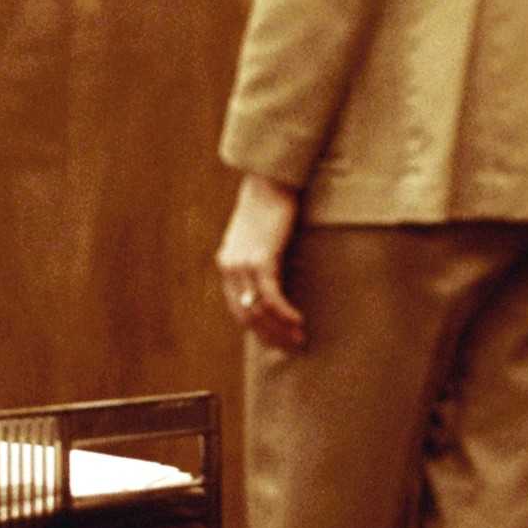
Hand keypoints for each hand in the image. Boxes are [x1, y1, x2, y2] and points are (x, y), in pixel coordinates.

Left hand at [215, 172, 305, 351]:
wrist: (271, 181)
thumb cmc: (271, 205)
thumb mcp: (260, 237)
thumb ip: (261, 259)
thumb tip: (277, 280)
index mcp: (227, 264)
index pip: (238, 309)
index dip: (259, 330)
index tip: (279, 341)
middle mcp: (230, 267)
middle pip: (247, 315)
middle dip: (271, 335)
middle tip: (293, 346)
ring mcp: (243, 263)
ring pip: (258, 310)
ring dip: (280, 328)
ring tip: (299, 338)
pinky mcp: (260, 259)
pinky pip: (271, 296)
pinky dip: (284, 313)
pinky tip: (298, 320)